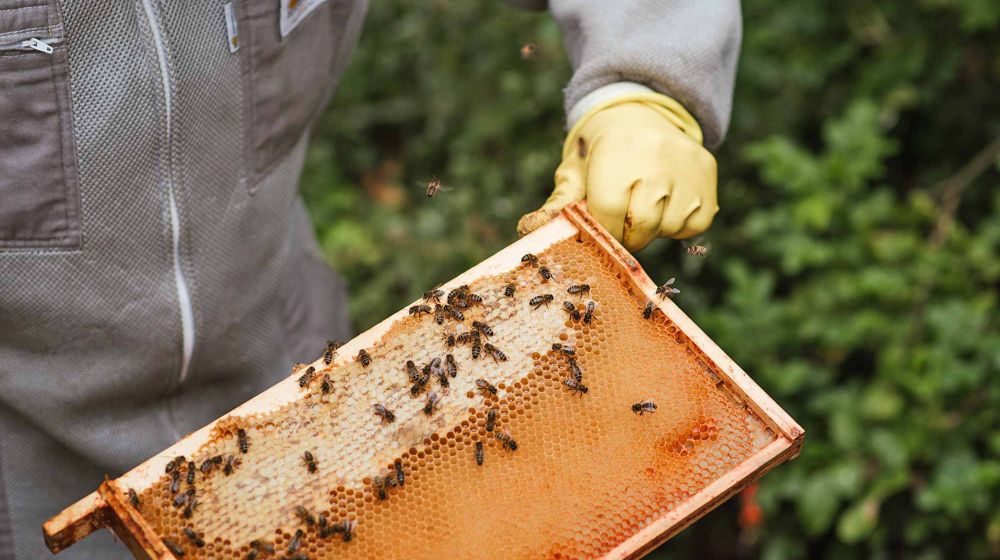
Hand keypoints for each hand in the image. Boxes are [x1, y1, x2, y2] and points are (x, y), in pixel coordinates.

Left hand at [517, 93, 717, 251]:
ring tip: (643, 202)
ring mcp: (686, 165)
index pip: (608, 212)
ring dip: (653, 228)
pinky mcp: (707, 174)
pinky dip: (679, 224)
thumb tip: (529, 229)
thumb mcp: (574, 172)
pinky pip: (695, 224)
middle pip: (642, 225)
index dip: (603, 228)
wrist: (639, 114)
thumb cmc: (599, 153)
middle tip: (621, 218)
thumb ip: (558, 203)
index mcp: (616, 152)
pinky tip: (667, 202)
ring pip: (669, 227)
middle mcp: (656, 155)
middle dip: (627, 234)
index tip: (601, 223)